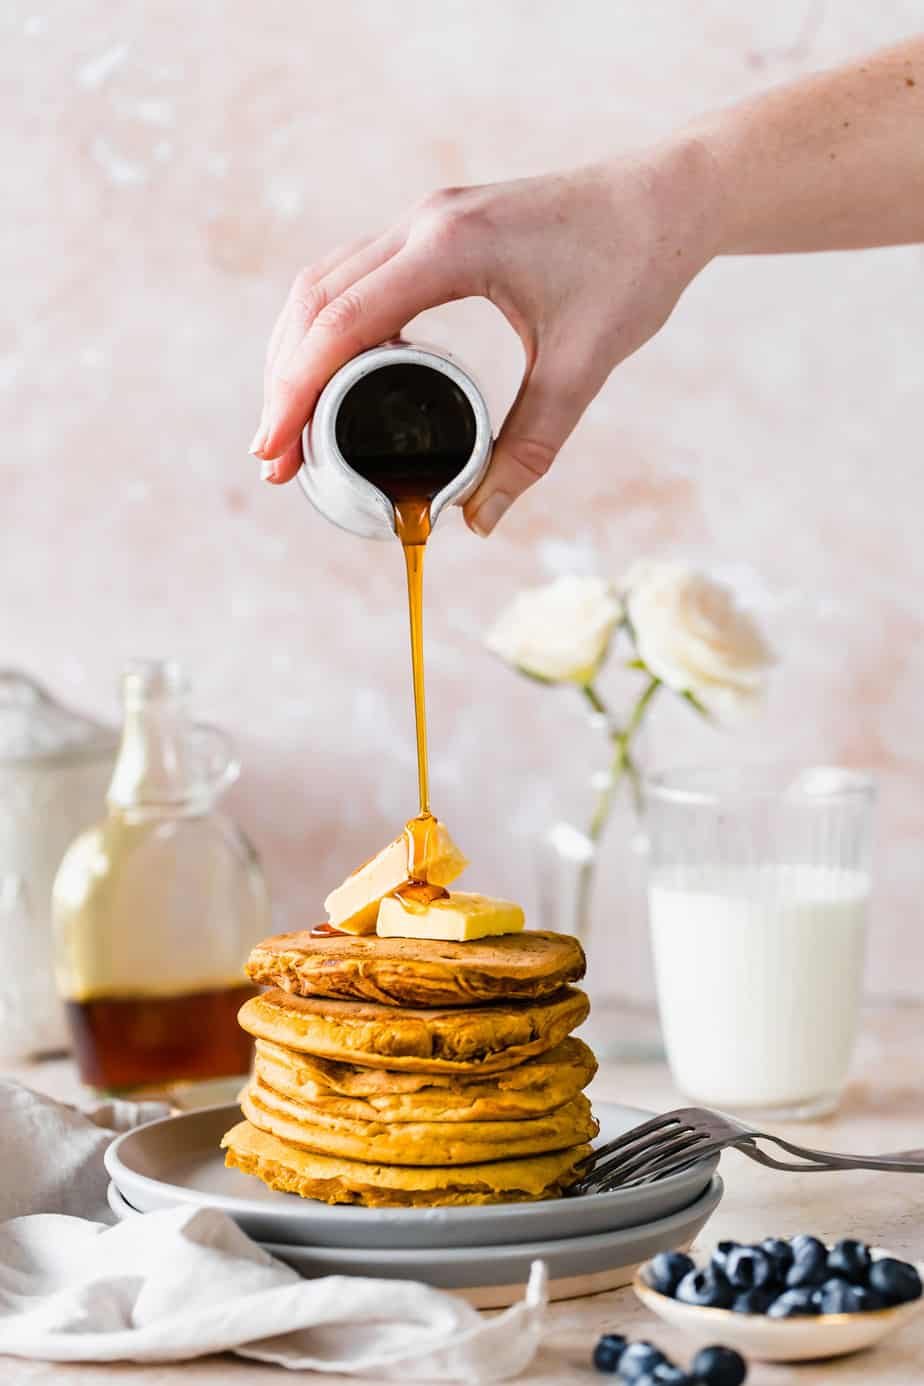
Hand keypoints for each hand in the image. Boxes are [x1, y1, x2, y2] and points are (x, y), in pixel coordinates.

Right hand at [252, 139, 718, 533]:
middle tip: (273, 459)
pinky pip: (356, 277)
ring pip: (326, 284)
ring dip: (296, 353)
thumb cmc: (634, 266)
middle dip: (282, 382)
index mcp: (449, 247)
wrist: (668, 197)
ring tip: (288, 426)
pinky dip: (329, 328)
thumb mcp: (585, 364)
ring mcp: (425, 221)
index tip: (272, 451)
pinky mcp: (436, 230)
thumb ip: (532, 446)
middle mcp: (423, 223)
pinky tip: (331, 376)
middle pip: (315, 302)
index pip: (342, 322)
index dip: (294, 391)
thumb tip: (479, 521)